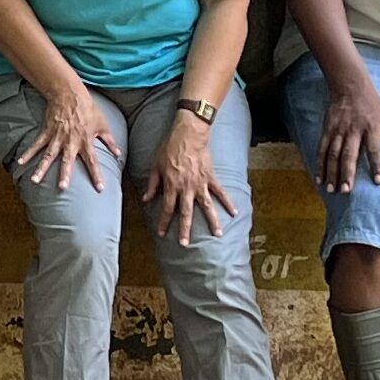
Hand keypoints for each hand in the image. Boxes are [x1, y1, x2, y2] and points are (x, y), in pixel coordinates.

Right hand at [15, 78, 120, 194]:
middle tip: (62, 188)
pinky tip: (21, 163)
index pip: (93, 162)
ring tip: (34, 180)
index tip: (100, 188)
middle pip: (67, 161)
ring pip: (48, 156)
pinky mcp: (47, 132)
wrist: (69, 94)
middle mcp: (70, 142)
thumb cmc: (88, 109)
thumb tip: (119, 154)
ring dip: (41, 168)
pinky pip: (36, 145)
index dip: (97, 175)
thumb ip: (110, 141)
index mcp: (85, 142)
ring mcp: (57, 138)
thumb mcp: (102, 125)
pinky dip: (28, 153)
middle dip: (64, 174)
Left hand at [142, 111, 236, 243]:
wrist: (188, 134)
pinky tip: (234, 212)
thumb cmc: (169, 148)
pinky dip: (228, 201)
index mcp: (171, 185)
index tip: (162, 233)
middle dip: (185, 229)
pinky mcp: (211, 177)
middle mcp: (186, 188)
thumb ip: (152, 184)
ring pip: (206, 206)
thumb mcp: (155, 165)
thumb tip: (145, 199)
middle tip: (185, 244)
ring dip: (212, 221)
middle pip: (186, 212)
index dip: (164, 222)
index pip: (166, 208)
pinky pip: (220, 192)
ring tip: (217, 235)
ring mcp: (200, 184)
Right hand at [316, 79, 379, 192]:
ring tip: (330, 189)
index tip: (378, 182)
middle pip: (349, 154)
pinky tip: (319, 178)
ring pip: (333, 153)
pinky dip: (319, 164)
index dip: (376, 165)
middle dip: (347, 173)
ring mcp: (339, 130)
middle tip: (347, 191)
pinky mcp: (327, 129)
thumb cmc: (377, 108)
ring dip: (331, 172)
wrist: (352, 88)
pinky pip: (322, 148)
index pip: (374, 149)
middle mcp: (354, 130)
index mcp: (372, 128)